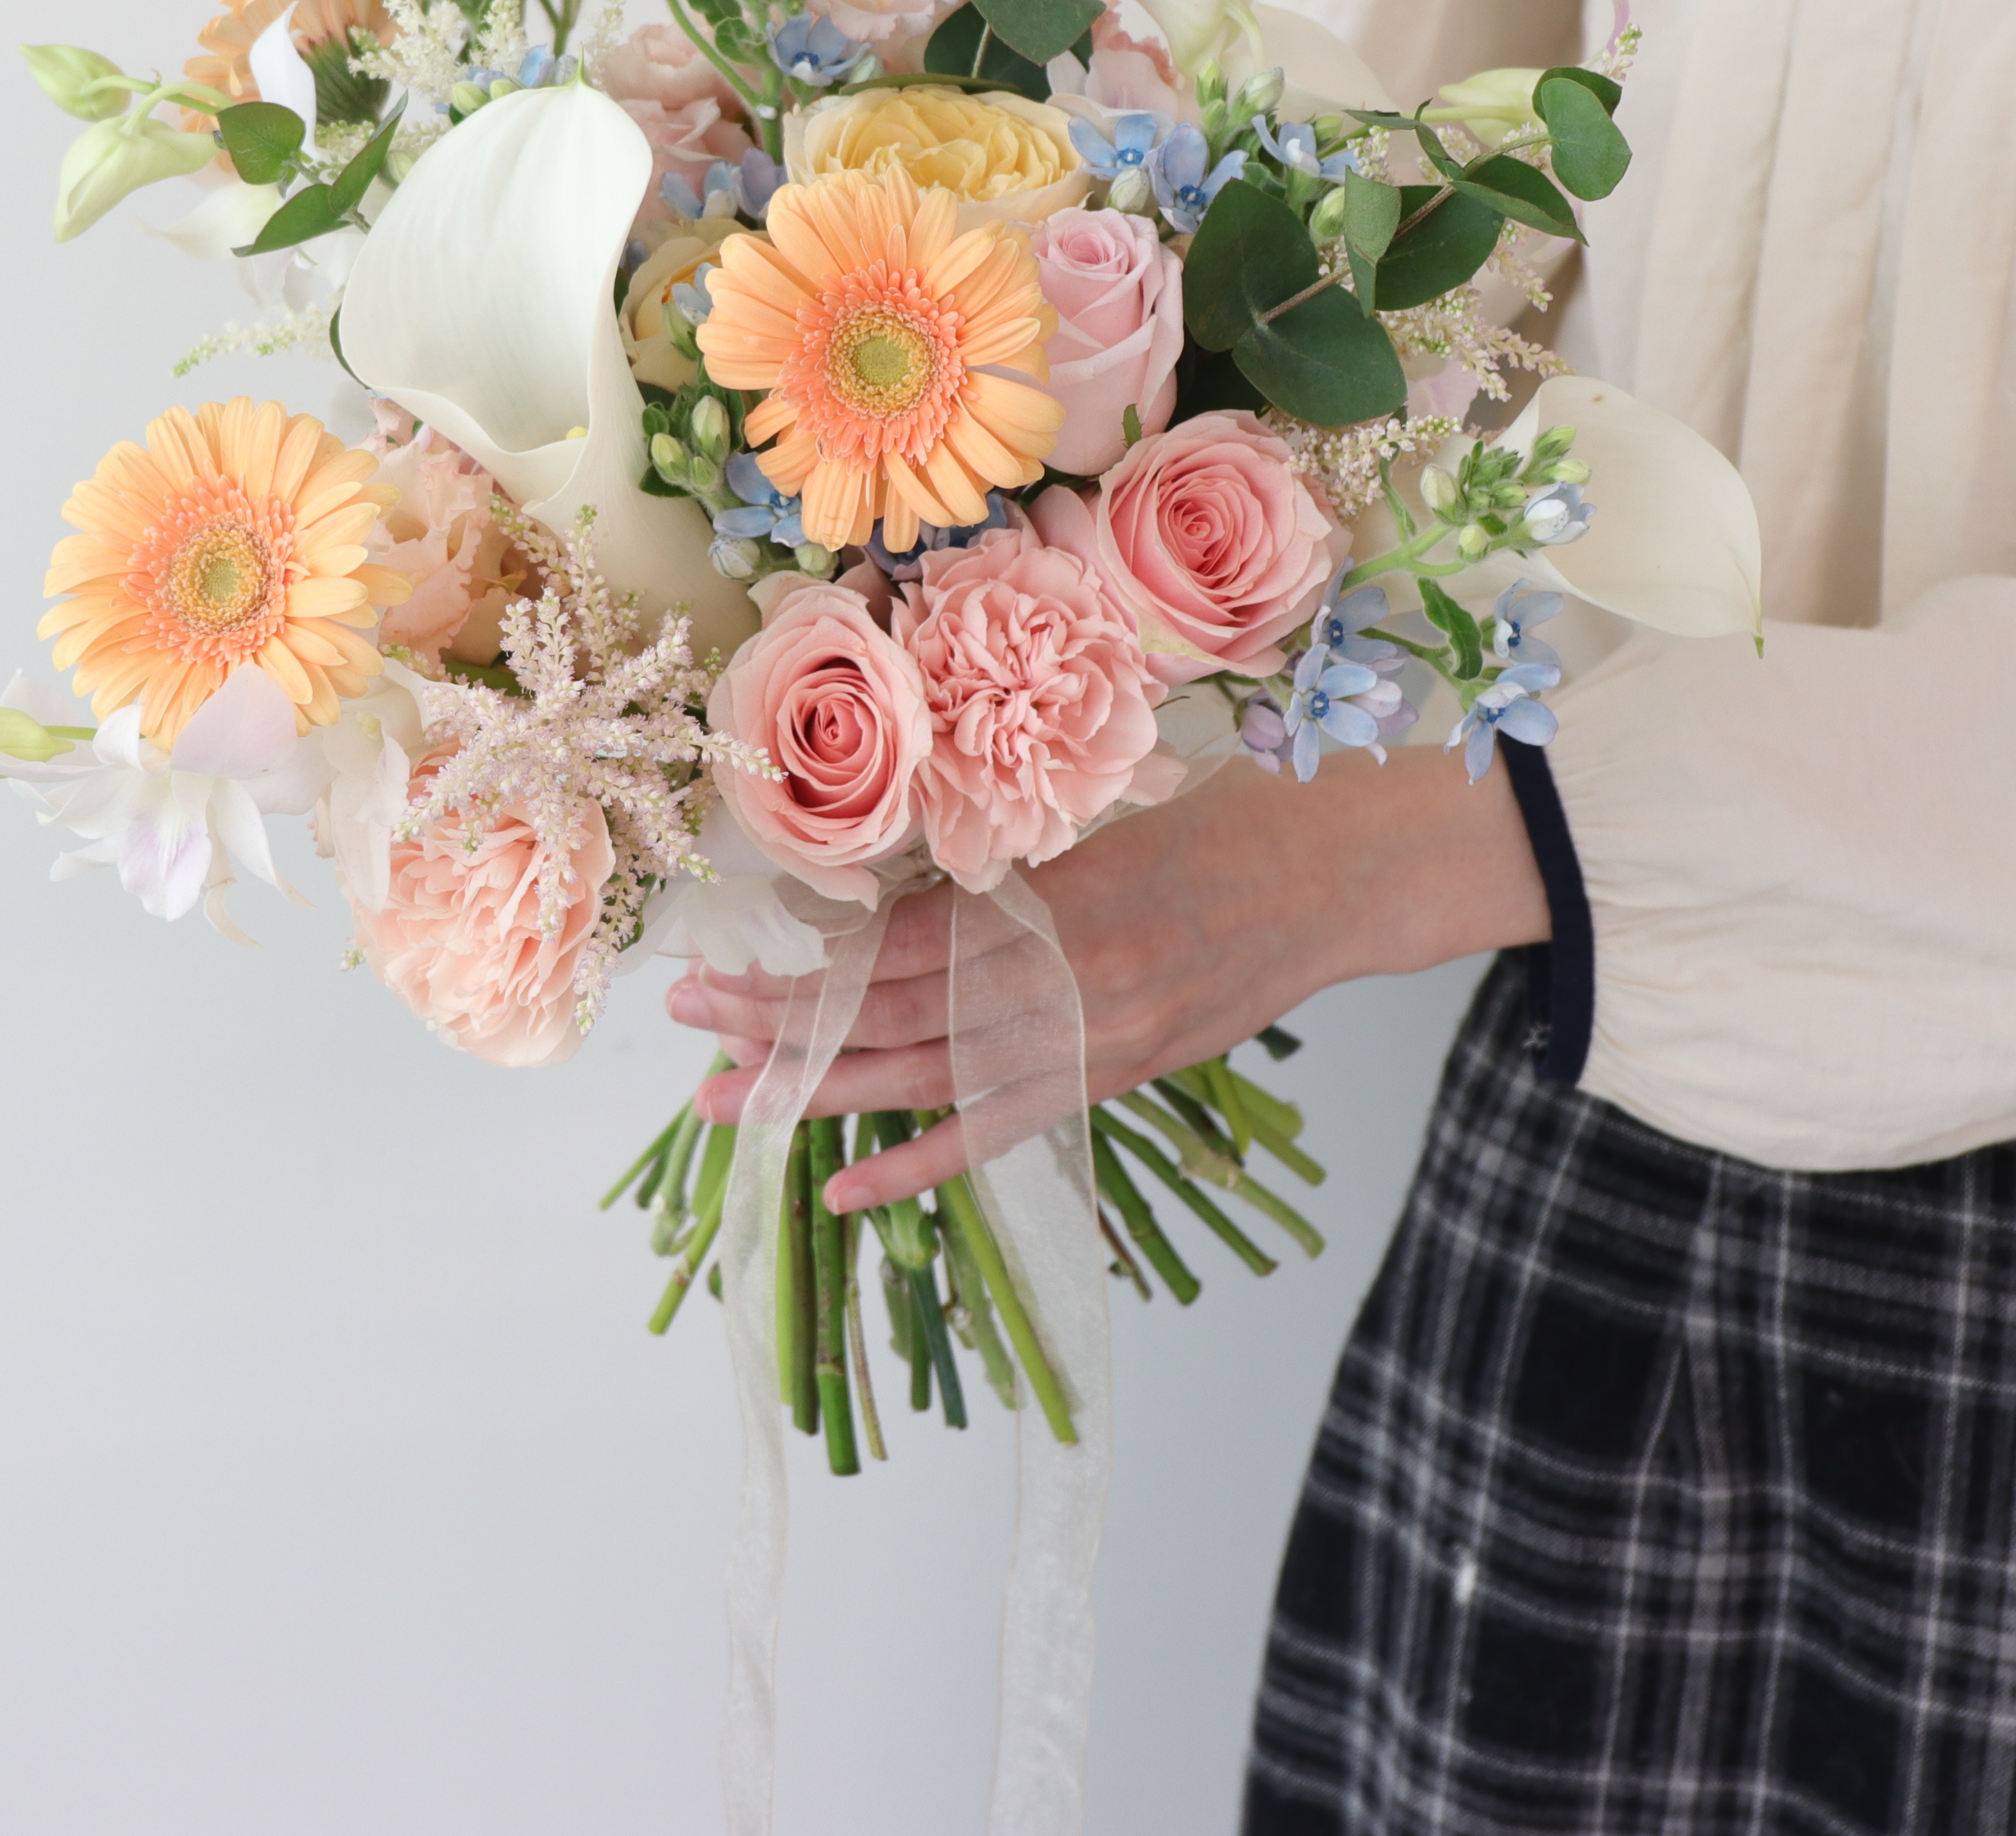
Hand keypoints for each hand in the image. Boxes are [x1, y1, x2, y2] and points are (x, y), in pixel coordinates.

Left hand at [665, 741, 1547, 1209]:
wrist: (1327, 873)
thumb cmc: (1208, 827)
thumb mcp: (1085, 832)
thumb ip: (992, 885)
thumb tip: (882, 921)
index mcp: (1034, 897)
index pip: (890, 945)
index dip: (804, 964)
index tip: (727, 968)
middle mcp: (1047, 972)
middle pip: (884, 1010)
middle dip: (778, 1025)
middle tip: (688, 1030)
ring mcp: (1081, 1036)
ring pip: (922, 1075)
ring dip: (818, 1090)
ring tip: (727, 1102)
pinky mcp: (1112, 1077)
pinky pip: (997, 1130)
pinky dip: (919, 1165)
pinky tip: (845, 1188)